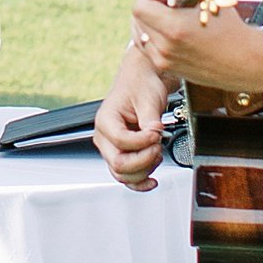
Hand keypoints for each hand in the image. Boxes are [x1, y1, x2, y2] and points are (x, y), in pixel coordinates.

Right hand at [95, 43, 168, 188]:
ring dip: (145, 169)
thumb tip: (155, 136)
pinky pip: (126, 176)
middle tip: (158, 145)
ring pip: (123, 174)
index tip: (157, 133)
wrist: (143, 80)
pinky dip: (140, 182)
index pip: (121, 142)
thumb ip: (150, 122)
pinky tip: (152, 180)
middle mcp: (104, 137)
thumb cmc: (141, 84)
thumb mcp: (148, 100)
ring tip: (157, 153)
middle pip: (119, 165)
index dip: (143, 142)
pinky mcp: (121, 154)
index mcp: (106, 120)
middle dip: (145, 159)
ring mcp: (111, 148)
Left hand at [130, 0, 262, 100]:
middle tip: (167, 1)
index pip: (140, 5)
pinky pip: (148, 49)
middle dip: (150, 5)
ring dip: (149, 22)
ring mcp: (165, 61)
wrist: (246, 61)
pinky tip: (168, 31)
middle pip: (137, 19)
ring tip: (167, 16)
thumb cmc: (232, 29)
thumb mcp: (211, 0)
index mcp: (173, 28)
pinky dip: (153, 37)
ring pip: (139, 35)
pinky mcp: (169, 70)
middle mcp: (165, 47)